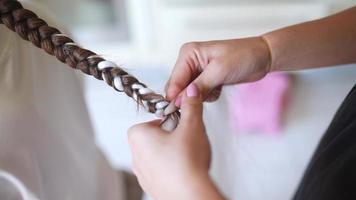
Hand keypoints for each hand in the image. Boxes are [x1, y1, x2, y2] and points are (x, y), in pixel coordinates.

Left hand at [128, 84, 224, 199]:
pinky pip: (161, 171)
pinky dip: (172, 169)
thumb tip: (190, 91)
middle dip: (171, 136)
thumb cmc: (187, 162)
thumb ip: (191, 105)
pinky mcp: (151, 187)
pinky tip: (185, 170)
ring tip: (187, 157)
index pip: (154, 120)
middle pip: (155, 137)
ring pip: (158, 155)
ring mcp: (142, 174)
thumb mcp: (192, 126)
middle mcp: (135, 155)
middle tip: (186, 140)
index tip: (182, 125)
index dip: (171, 122)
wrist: (190, 196)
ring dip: (172, 153)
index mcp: (138, 136)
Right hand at [166, 37, 270, 103]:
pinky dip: (208, 96)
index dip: (175, 97)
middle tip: (206, 96)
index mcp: (188, 53)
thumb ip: (199, 86)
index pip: (175, 80)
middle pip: (179, 87)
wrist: (262, 57)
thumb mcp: (219, 71)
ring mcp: (197, 71)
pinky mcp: (205, 79)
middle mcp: (190, 61)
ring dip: (201, 96)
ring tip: (217, 87)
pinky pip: (199, 94)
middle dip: (190, 96)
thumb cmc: (243, 56)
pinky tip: (219, 88)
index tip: (178, 111)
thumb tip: (181, 99)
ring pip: (188, 93)